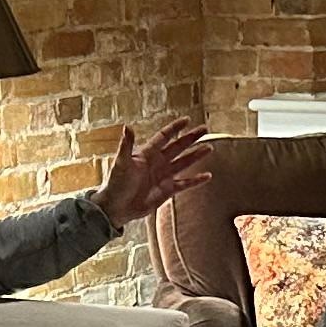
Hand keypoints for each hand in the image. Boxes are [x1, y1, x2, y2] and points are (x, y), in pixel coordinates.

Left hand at [94, 118, 211, 231]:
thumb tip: (127, 126)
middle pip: (178, 146)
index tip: (187, 119)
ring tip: (209, 148)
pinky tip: (207, 176)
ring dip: (196, 155)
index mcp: (147, 153)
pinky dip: (196, 180)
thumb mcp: (121, 162)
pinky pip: (185, 183)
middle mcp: (158, 162)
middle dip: (191, 138)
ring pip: (184, 162)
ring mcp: (164, 176)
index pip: (164, 136)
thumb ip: (126, 145)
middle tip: (204, 129)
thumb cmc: (116, 183)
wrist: (116, 207)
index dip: (175, 128)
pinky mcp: (167, 190)